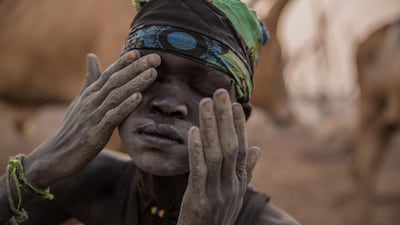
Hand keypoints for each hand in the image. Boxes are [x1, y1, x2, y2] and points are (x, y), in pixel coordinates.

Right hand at [24, 51, 159, 185]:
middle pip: (116, 80)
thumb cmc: (72, 127)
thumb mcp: (80, 101)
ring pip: (116, 95)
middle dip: (136, 68)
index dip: (124, 62)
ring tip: (152, 73)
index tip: (139, 51)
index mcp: (90, 94)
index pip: (108, 73)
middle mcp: (91, 101)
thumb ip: (90, 80)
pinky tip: (138, 98)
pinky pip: (113, 117)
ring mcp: (93, 116)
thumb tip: (92, 56)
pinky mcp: (95, 133)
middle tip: (156, 57)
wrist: (56, 155)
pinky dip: (125, 107)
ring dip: (135, 83)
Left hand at [177, 89, 260, 224]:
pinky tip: (192, 131)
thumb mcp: (234, 194)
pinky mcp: (199, 201)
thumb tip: (258, 148)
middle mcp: (231, 186)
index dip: (239, 125)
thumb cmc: (216, 217)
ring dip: (210, 126)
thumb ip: (246, 171)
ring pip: (216, 154)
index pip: (243, 148)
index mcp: (239, 183)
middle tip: (220, 92)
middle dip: (225, 118)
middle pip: (231, 146)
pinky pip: (199, 171)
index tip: (235, 103)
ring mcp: (217, 193)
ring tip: (205, 103)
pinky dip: (196, 149)